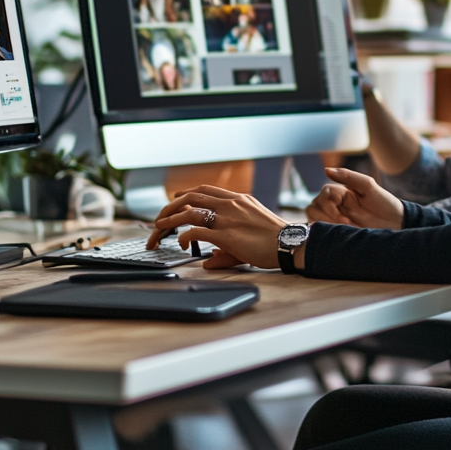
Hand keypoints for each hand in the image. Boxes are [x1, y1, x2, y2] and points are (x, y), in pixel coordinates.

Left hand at [147, 185, 288, 268]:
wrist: (288, 243)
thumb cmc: (275, 238)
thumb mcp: (252, 228)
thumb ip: (230, 238)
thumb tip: (208, 259)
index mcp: (239, 199)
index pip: (207, 190)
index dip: (188, 192)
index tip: (178, 197)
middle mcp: (231, 204)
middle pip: (193, 195)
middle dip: (173, 203)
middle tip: (163, 213)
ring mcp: (228, 218)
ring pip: (191, 211)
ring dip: (172, 217)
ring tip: (162, 225)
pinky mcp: (225, 235)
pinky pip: (196, 231)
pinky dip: (185, 236)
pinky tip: (183, 243)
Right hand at [305, 168, 404, 229]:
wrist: (396, 222)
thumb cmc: (384, 202)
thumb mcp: (368, 186)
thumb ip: (348, 176)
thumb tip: (326, 169)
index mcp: (341, 192)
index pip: (323, 194)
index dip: (329, 205)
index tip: (343, 215)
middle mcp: (336, 204)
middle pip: (314, 206)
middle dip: (325, 215)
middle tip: (344, 223)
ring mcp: (336, 218)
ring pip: (314, 218)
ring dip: (325, 223)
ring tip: (343, 228)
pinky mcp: (338, 230)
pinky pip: (321, 230)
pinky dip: (325, 231)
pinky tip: (340, 233)